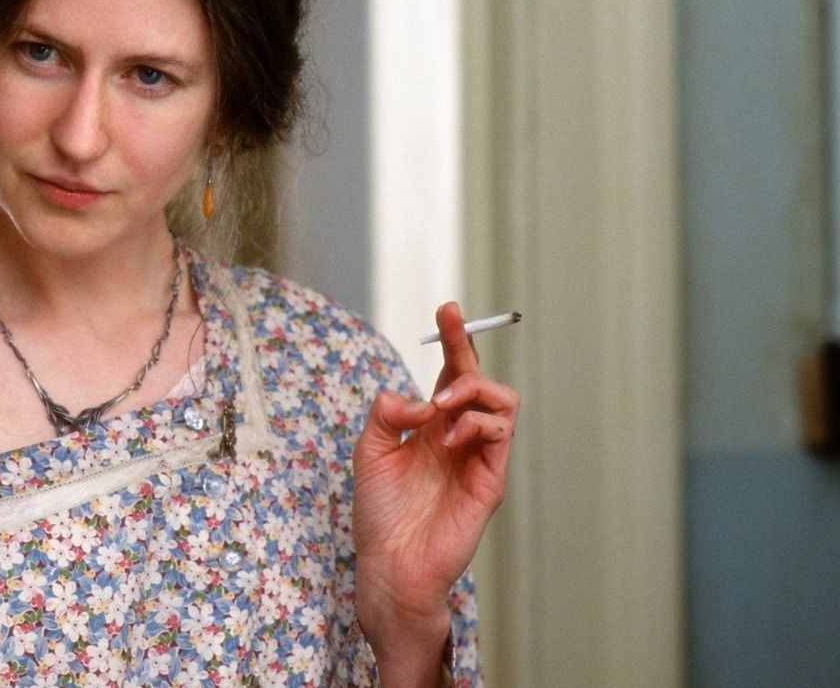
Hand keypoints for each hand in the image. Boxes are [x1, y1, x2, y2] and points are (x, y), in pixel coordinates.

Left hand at [351, 302, 519, 684]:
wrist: (389, 563)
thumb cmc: (380, 513)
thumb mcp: (369, 451)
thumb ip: (386, 414)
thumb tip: (415, 397)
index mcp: (432, 425)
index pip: (451, 371)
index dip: (453, 339)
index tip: (446, 308)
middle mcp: (459, 435)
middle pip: (480, 378)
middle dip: (466, 354)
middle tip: (442, 366)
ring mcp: (478, 457)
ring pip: (502, 400)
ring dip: (472, 392)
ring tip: (441, 409)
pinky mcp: (489, 480)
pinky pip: (501, 435)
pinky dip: (477, 424)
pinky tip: (449, 438)